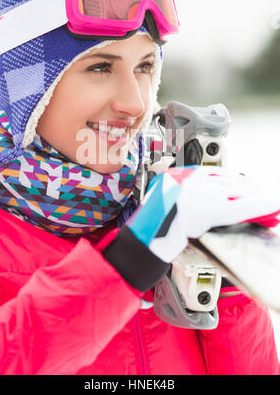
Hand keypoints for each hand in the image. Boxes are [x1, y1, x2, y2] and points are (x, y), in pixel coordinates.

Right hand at [126, 166, 279, 262]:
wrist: (145, 239)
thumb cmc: (152, 227)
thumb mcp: (166, 203)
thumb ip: (185, 198)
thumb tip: (202, 202)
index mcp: (178, 176)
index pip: (214, 173)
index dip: (234, 182)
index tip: (244, 187)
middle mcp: (190, 179)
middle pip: (228, 181)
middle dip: (248, 190)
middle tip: (262, 199)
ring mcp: (200, 192)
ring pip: (237, 192)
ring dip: (257, 200)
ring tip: (269, 206)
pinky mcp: (210, 208)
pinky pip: (240, 206)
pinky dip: (258, 208)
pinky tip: (269, 209)